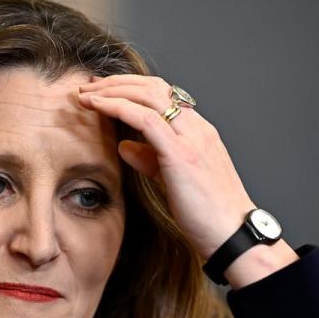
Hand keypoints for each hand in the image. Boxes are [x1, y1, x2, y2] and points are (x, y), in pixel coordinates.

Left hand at [77, 74, 255, 260]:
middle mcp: (197, 128)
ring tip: (86, 94)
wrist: (232, 234)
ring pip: (148, 95)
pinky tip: (97, 107)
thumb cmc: (208, 214)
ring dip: (113, 90)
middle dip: (118, 83)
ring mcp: (191, 138)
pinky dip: (117, 107)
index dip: (132, 88)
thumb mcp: (174, 180)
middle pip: (154, 87)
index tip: (105, 91)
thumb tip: (125, 146)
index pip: (164, 95)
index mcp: (199, 132)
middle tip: (90, 87)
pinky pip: (145, 119)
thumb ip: (151, 160)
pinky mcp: (181, 154)